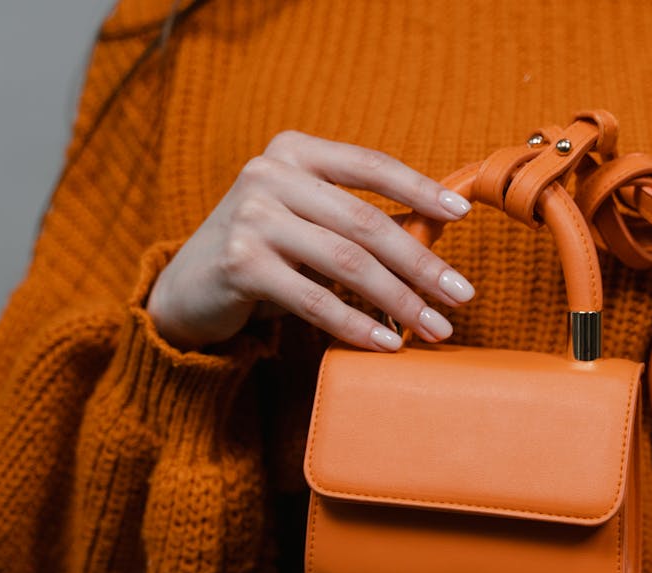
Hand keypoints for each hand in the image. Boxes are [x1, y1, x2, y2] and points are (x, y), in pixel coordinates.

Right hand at [145, 130, 477, 351]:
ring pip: (346, 263)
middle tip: (462, 296)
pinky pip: (314, 300)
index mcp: (295, 151)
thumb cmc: (266, 252)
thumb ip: (363, 220)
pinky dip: (356, 325)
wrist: (188, 289)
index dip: (420, 188)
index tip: (463, 215)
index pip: (370, 165)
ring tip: (436, 328)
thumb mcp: (312, 223)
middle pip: (366, 223)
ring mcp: (250, 217)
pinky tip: (387, 343)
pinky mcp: (239, 264)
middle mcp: (269, 174)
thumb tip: (438, 228)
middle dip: (421, 265)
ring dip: (400, 301)